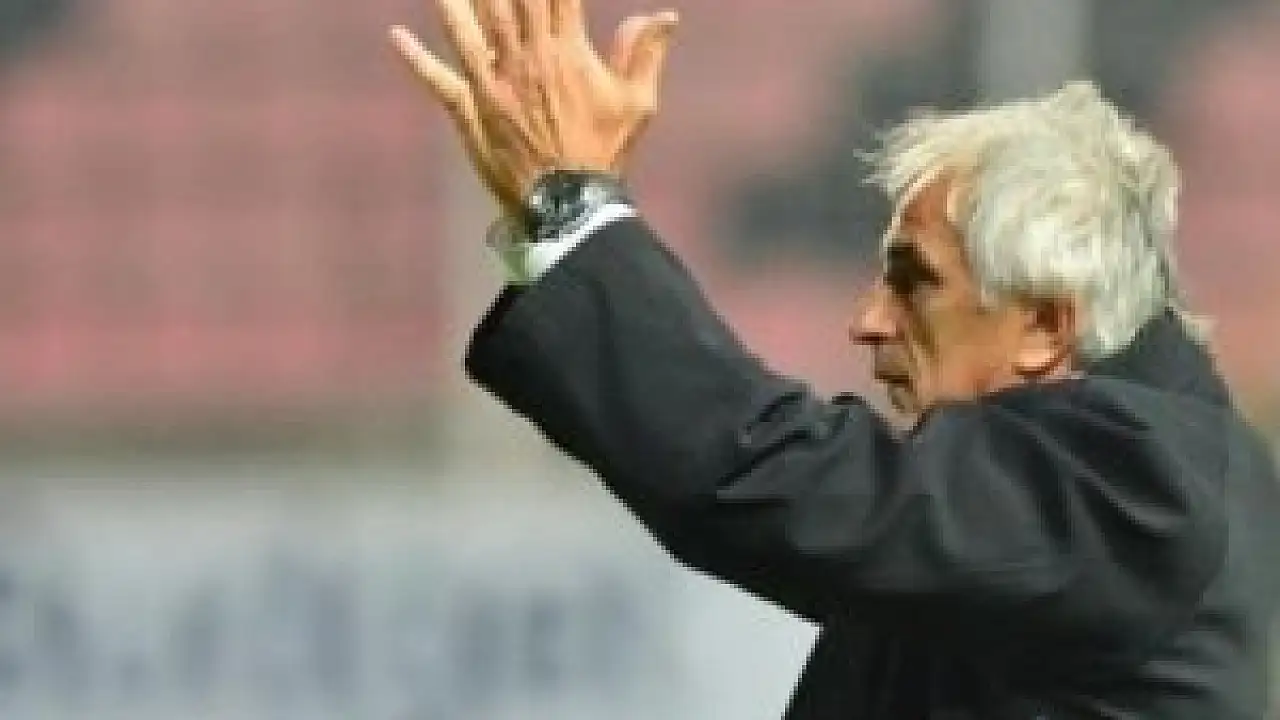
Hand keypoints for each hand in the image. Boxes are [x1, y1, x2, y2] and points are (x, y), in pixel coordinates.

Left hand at [389, 0, 678, 210]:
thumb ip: (645, 54)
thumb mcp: (636, 104)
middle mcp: (525, 58)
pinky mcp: (471, 110)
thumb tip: (666, 16)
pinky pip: (437, 80)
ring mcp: (493, 82)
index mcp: (566, 51)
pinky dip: (416, 59)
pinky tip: (396, 36)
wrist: (567, 203)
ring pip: (468, 26)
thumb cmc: (604, 153)